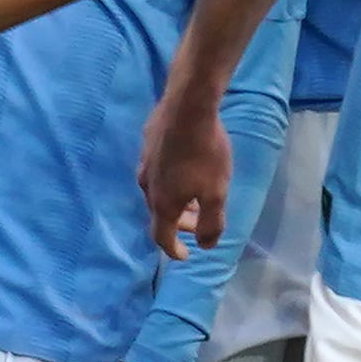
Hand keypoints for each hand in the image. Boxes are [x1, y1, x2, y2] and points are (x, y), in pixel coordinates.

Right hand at [138, 100, 231, 258]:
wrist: (187, 106)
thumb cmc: (205, 153)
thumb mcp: (216, 193)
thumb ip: (211, 224)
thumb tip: (205, 246)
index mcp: (162, 204)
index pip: (162, 238)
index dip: (174, 250)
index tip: (186, 255)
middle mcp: (147, 187)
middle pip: (161, 215)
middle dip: (180, 224)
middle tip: (198, 223)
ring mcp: (145, 164)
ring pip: (158, 193)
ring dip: (176, 202)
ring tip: (194, 196)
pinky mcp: (147, 144)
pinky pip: (158, 172)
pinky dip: (171, 181)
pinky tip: (184, 168)